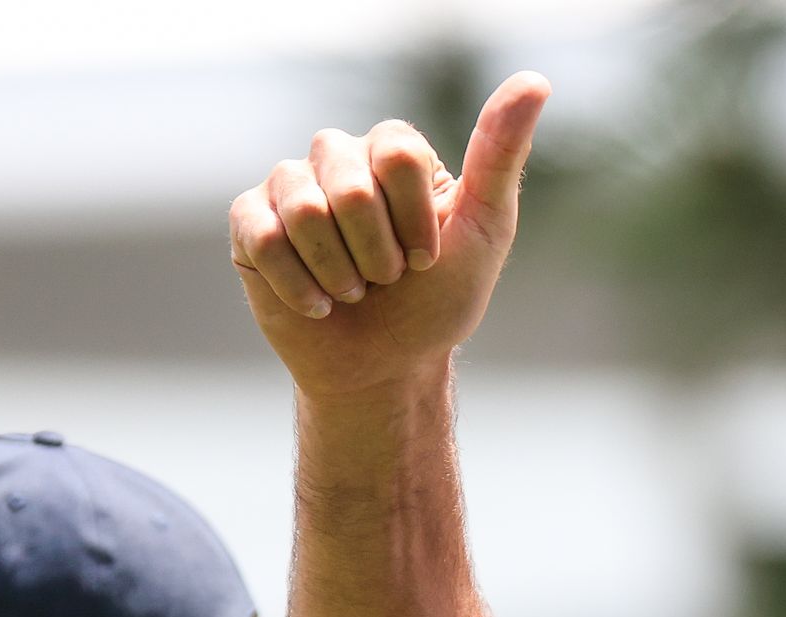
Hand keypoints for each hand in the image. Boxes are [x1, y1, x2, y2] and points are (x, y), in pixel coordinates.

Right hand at [230, 72, 550, 398]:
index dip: (415, 221)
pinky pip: (263, 237)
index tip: (428, 258)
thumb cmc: (439, 299)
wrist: (387, 365)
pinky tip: (319, 304)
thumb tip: (535, 82)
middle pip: (350, 185)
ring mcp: (290, 185)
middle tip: (388, 280)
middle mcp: (339, 157)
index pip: (399, 154)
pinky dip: (300, 285)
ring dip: (341, 272)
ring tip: (355, 291)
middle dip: (378, 253)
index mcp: (394, 150)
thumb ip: (501, 156)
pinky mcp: (250, 221)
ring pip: (303, 209)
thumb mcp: (485, 230)